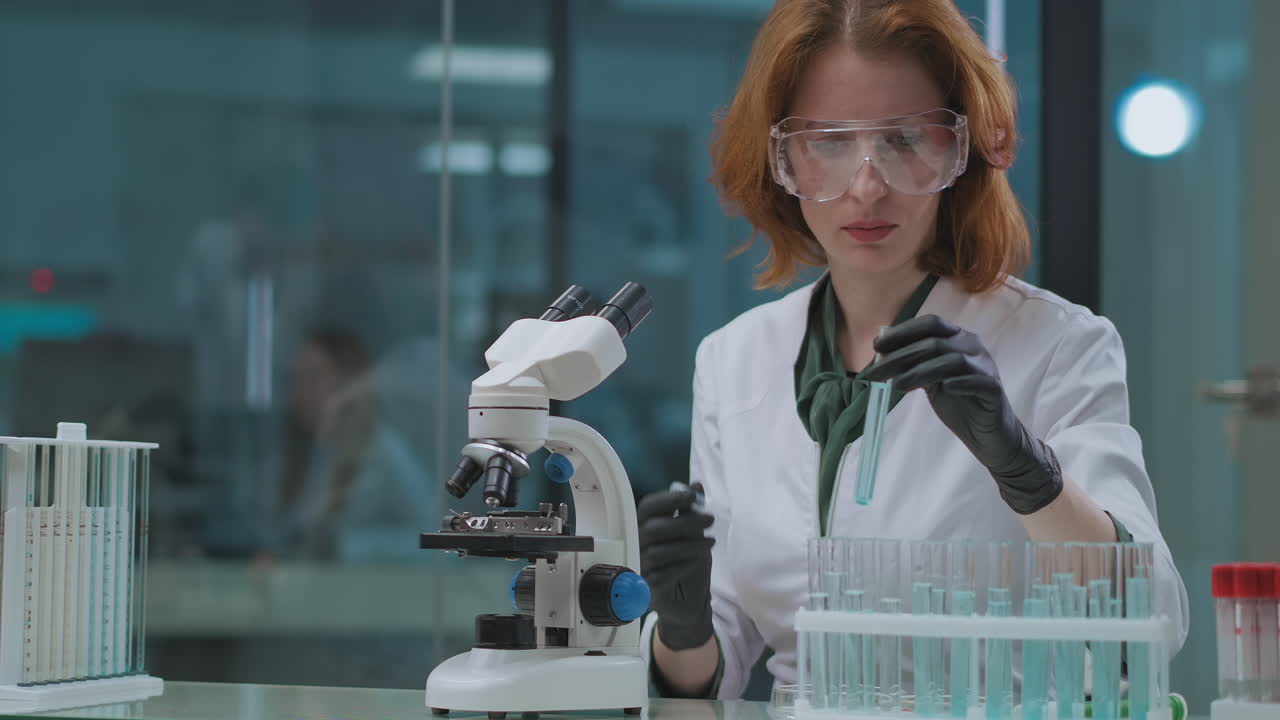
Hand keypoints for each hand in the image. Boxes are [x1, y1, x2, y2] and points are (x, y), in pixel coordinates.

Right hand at [637, 483, 715, 649]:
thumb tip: (697, 485)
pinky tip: (697, 561)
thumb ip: (689, 510)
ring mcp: (639, 565)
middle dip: (686, 522)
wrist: (685, 601)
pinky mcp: (645, 586)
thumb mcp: (690, 533)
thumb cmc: (684, 560)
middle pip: (655, 528)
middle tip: (710, 519)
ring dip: (690, 545)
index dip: (669, 498)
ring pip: (661, 551)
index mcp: (642, 524)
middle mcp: (636, 543)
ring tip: (711, 543)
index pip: (648, 506)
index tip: (692, 496)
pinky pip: (663, 574)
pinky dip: (683, 565)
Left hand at [862, 315, 1062, 513]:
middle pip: (933, 343)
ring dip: (919, 371)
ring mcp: (986, 367)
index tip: (877, 346)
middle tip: (874, 373)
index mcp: (957, 338)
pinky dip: (959, 382)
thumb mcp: (931, 380)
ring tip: (895, 386)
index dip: (902, 332)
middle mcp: (973, 346)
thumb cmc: (959, 402)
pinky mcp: (994, 390)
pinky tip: (943, 388)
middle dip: (899, 357)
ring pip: (951, 360)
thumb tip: (882, 357)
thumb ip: (913, 365)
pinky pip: (977, 381)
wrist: (988, 433)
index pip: (930, 324)